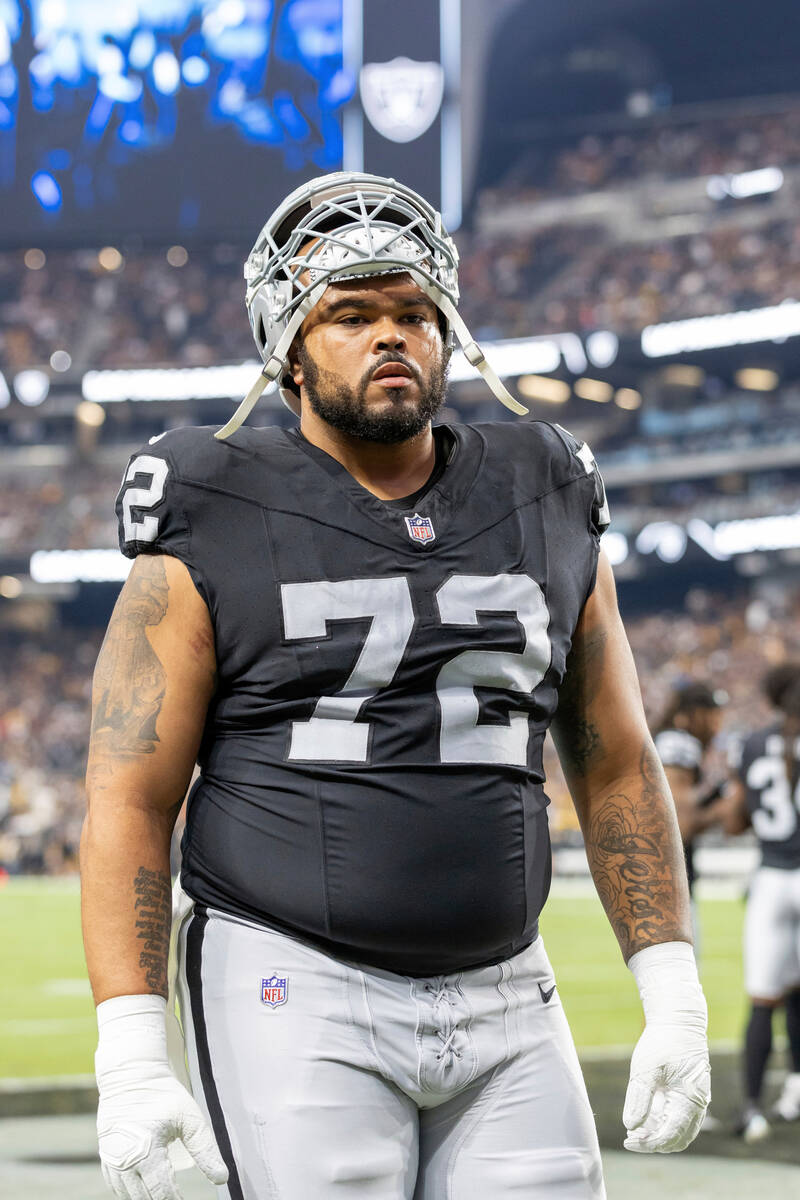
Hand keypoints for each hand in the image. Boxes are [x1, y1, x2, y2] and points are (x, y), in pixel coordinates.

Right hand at [98, 1071, 227, 1199]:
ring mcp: (111, 1160)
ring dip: (146, 1197)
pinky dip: (130, 1191)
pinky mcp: (106, 1156)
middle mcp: (124, 1162)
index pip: (162, 1193)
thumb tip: (221, 1178)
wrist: (131, 1075)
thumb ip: (205, 1149)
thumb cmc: (163, 1093)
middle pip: (144, 1198)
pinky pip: (116, 1185)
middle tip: (178, 1197)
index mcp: (146, 1153)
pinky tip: (145, 1187)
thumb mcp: (190, 1117)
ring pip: (128, 1195)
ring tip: (165, 1193)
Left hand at [624, 941, 710, 1152]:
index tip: (629, 1141)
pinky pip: (677, 1120)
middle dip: (654, 1144)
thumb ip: (640, 1097)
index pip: (671, 1134)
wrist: (678, 1022)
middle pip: (678, 1139)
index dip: (650, 1143)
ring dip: (657, 1137)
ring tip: (633, 1133)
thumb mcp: (645, 1068)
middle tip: (630, 1140)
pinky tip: (642, 1121)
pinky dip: (661, 1126)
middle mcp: (697, 1105)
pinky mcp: (687, 1097)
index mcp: (690, 1099)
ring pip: (679, 1133)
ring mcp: (694, 1102)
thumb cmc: (662, 1042)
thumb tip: (631, 1126)